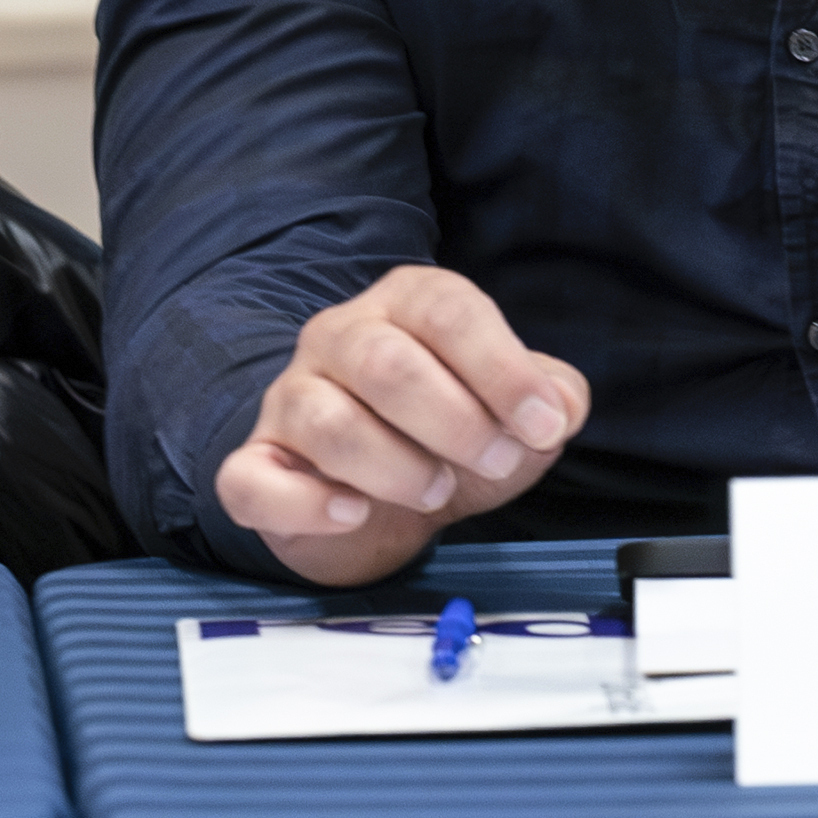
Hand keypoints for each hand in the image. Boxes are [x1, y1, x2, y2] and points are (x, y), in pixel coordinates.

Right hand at [215, 266, 592, 588]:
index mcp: (406, 304)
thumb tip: (561, 408)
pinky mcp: (255, 464)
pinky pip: (258, 480)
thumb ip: (553, 398)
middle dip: (457, 423)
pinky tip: (353, 513)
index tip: (543, 426)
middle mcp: (339, 338)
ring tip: (436, 492)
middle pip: (387, 364)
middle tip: (497, 460)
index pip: (447, 311)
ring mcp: (289, 399)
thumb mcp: (515, 414)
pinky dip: (308, 504)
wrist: (380, 504)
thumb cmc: (450, 439)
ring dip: (398, 468)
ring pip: (330, 423)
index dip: (503, 371)